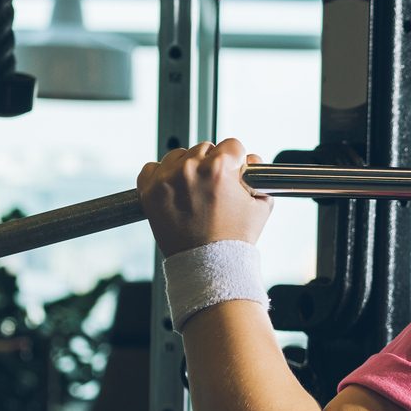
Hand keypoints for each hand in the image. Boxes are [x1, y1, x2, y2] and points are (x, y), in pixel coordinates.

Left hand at [135, 138, 272, 256]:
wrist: (209, 265)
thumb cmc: (235, 239)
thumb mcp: (261, 207)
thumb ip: (259, 179)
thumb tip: (251, 160)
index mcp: (219, 169)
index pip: (231, 145)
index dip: (236, 161)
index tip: (234, 174)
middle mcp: (190, 168)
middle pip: (204, 147)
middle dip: (212, 163)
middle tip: (214, 188)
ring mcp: (167, 179)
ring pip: (178, 155)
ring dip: (187, 167)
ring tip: (194, 191)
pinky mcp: (149, 191)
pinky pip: (152, 168)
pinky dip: (162, 176)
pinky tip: (175, 191)